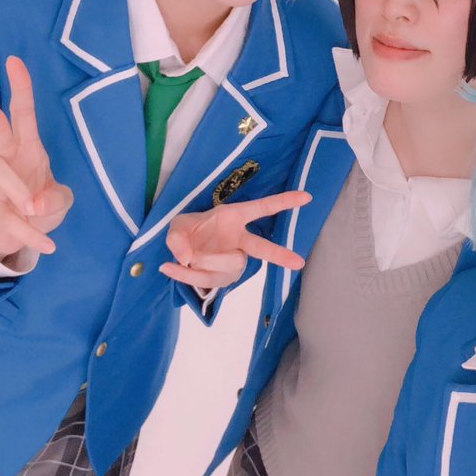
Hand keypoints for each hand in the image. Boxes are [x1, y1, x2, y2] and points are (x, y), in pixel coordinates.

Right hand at [0, 56, 73, 267]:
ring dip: (20, 192)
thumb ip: (56, 198)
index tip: (14, 61)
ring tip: (35, 210)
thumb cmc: (39, 205)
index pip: (23, 115)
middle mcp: (6, 162)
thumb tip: (36, 203)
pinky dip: (32, 235)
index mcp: (27, 151)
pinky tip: (49, 246)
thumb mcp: (60, 201)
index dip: (20, 89)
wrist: (15, 237)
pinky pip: (10, 220)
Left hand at [159, 190, 310, 289]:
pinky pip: (207, 279)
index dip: (284, 202)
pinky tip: (168, 267)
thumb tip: (186, 257)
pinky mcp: (223, 279)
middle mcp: (238, 240)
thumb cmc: (186, 232)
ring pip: (227, 264)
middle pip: (262, 248)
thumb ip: (177, 238)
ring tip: (186, 256)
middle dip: (280, 255)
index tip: (307, 196)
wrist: (178, 253)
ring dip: (204, 261)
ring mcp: (233, 261)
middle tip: (299, 263)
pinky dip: (185, 274)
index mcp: (233, 218)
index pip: (262, 208)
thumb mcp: (175, 226)